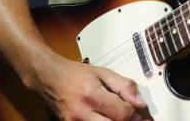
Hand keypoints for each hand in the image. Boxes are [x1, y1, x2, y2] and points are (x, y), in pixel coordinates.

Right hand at [30, 54, 147, 119]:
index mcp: (91, 94)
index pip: (122, 113)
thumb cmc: (75, 74)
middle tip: (132, 118)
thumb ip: (124, 86)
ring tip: (119, 117)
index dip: (134, 114)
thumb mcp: (103, 72)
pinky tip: (106, 119)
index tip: (137, 110)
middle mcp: (81, 112)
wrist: (50, 78)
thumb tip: (139, 103)